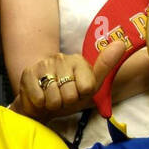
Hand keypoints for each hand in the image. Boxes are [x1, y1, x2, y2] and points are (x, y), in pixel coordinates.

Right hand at [11, 40, 126, 121]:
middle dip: (66, 102)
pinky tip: (39, 98)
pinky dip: (40, 104)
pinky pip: (39, 98)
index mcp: (78, 60)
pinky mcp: (27, 74)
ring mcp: (43, 65)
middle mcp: (61, 58)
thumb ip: (105, 67)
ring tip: (50, 98)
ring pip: (54, 98)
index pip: (87, 87)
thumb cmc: (67, 96)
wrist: (39, 103)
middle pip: (71, 95)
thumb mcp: (89, 87)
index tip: (76, 93)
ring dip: (52, 104)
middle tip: (61, 97)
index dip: (81, 96)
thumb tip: (121, 43)